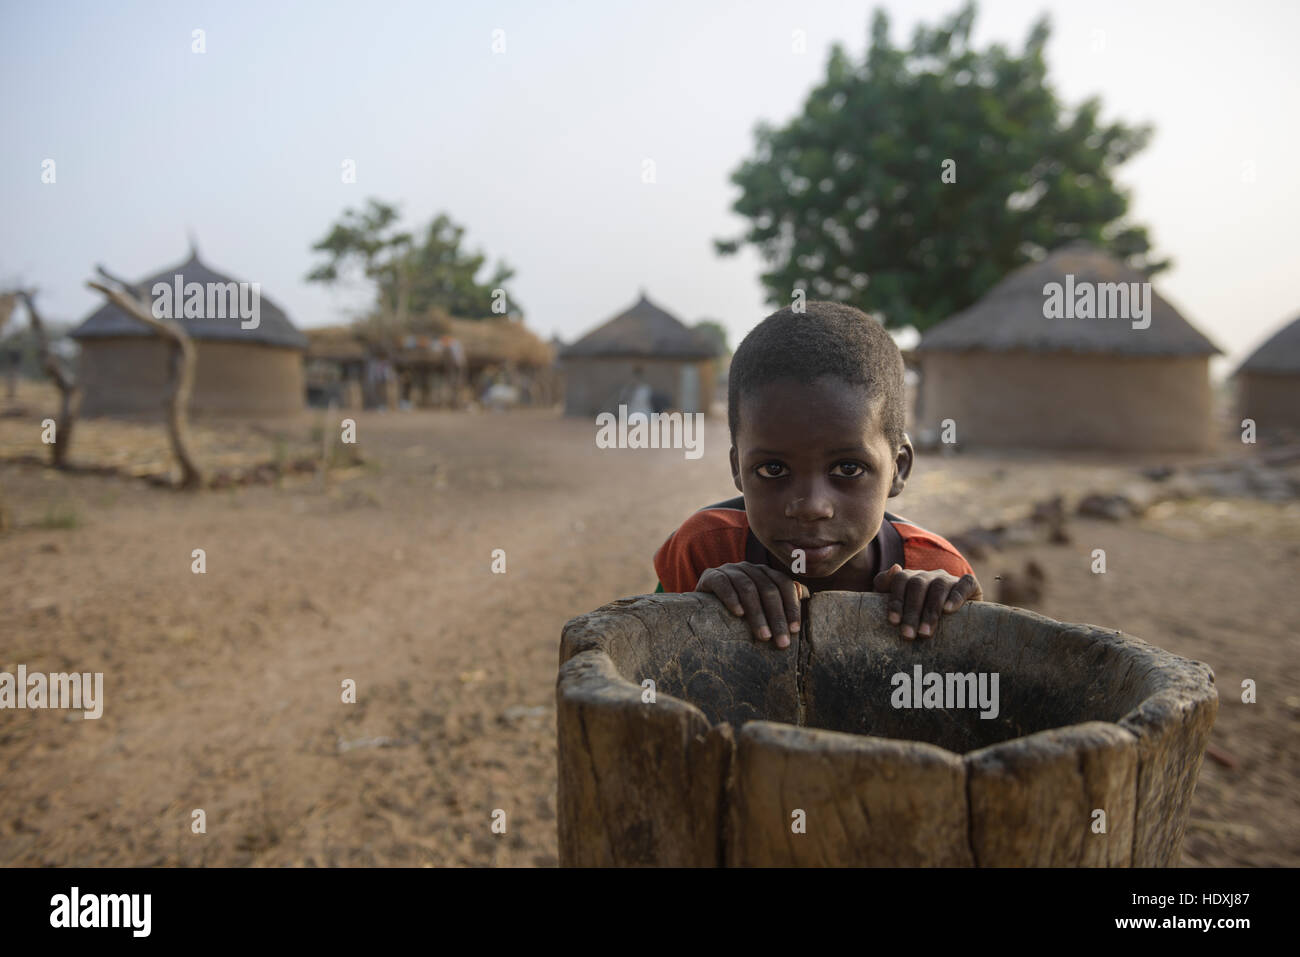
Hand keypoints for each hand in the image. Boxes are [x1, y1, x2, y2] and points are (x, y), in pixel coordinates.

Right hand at [695, 562, 809, 648]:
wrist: (701, 605)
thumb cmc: (736, 607)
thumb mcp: (759, 604)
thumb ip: (781, 597)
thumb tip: (806, 594)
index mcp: (764, 572)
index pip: (784, 584)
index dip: (791, 606)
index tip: (795, 630)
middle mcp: (749, 567)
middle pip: (768, 589)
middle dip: (777, 617)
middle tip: (781, 642)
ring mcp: (729, 570)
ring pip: (748, 588)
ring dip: (757, 614)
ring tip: (763, 636)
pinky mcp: (710, 576)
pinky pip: (723, 584)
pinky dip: (732, 598)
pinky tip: (738, 614)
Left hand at [872, 564, 981, 639]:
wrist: (958, 624)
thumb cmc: (920, 618)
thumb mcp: (900, 607)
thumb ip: (885, 586)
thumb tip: (894, 569)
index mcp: (911, 578)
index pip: (900, 580)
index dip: (896, 600)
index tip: (894, 622)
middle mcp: (930, 575)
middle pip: (917, 585)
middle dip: (911, 612)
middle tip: (908, 635)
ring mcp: (949, 579)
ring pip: (938, 587)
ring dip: (930, 611)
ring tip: (925, 633)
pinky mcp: (970, 586)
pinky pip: (965, 584)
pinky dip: (957, 596)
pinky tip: (948, 610)